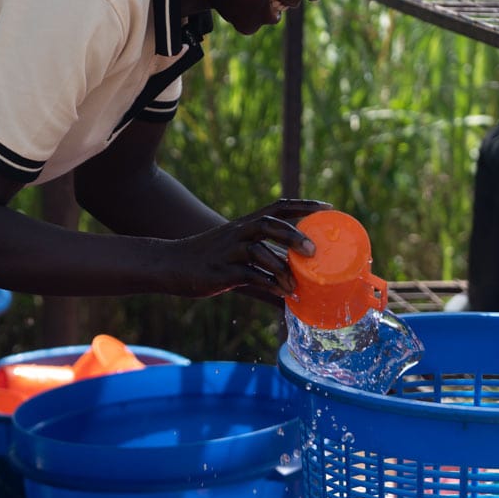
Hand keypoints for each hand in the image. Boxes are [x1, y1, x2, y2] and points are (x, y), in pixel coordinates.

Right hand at [166, 199, 330, 298]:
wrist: (170, 264)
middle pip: (269, 224)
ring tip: (295, 284)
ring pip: (258, 250)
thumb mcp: (235, 254)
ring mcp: (228, 251)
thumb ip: (262, 266)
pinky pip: (247, 274)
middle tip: (314, 250)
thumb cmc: (207, 261)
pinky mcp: (220, 271)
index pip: (278, 207)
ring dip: (280, 266)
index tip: (328, 207)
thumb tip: (291, 290)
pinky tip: (280, 292)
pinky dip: (267, 283)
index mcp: (245, 224)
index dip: (304, 205)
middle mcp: (238, 233)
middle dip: (293, 235)